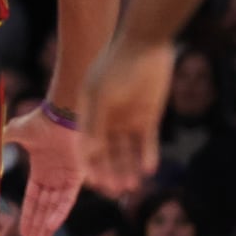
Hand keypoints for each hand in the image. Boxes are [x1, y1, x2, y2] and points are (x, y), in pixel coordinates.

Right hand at [2, 106, 82, 235]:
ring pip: (55, 208)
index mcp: (40, 170)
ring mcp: (66, 178)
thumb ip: (3, 141)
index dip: (28, 215)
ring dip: (47, 226)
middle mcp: (54, 177)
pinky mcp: (77, 177)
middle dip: (38, 227)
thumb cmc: (39, 121)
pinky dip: (59, 214)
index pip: (33, 199)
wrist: (60, 114)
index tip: (22, 232)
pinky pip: (67, 201)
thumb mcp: (15, 132)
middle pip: (44, 208)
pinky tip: (51, 227)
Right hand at [80, 40, 173, 196]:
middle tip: (116, 190)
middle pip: (107, 153)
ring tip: (133, 185)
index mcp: (89, 112)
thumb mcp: (102, 95)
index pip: (87, 145)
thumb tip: (88, 153)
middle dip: (110, 172)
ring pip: (127, 152)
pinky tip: (148, 168)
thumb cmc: (117, 66)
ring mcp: (128, 119)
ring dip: (128, 169)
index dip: (89, 165)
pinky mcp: (148, 117)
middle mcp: (107, 119)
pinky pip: (147, 143)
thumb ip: (95, 124)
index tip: (94, 183)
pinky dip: (147, 156)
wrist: (146, 45)